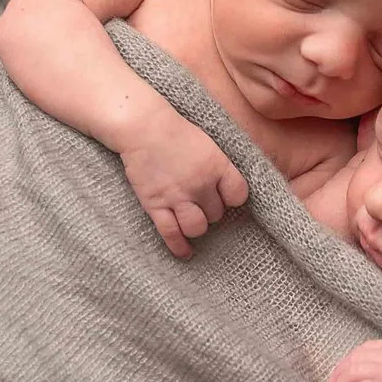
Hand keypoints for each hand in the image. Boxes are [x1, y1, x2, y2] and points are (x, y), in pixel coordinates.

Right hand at [120, 115, 249, 257]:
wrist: (142, 127)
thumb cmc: (175, 131)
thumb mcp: (207, 143)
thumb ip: (220, 166)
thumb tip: (229, 187)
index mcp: (217, 166)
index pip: (238, 195)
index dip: (232, 199)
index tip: (225, 197)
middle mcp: (200, 184)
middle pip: (216, 214)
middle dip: (210, 210)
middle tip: (200, 202)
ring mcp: (177, 197)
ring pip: (197, 228)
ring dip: (196, 226)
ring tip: (191, 219)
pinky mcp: (156, 205)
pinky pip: (171, 234)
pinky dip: (179, 247)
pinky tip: (184, 253)